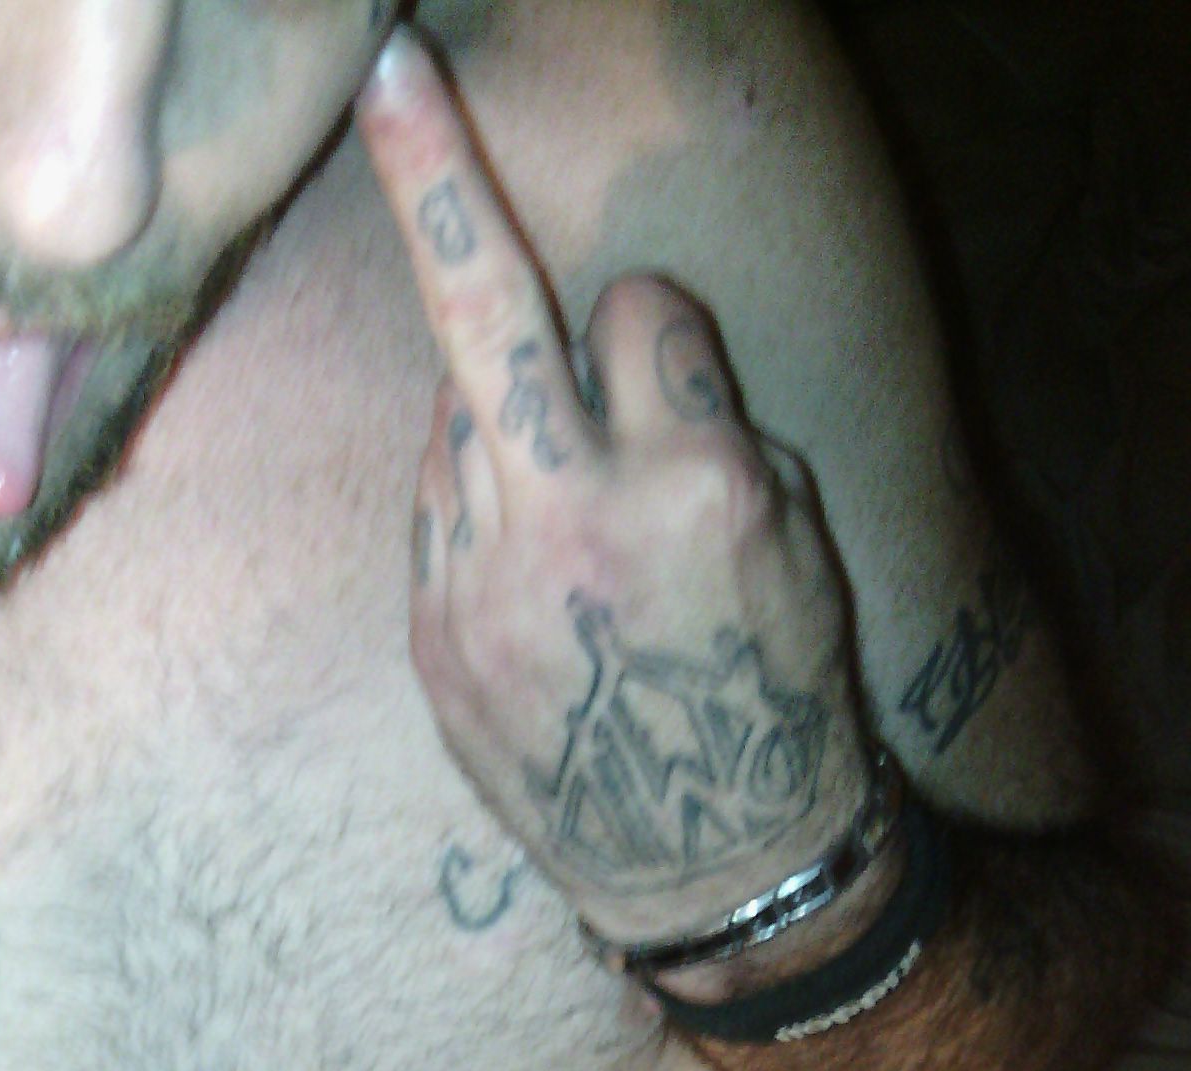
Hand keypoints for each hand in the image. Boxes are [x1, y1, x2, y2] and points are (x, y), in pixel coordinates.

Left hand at [356, 30, 872, 952]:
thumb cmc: (776, 695)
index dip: (663, 344)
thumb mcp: (798, 539)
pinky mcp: (430, 639)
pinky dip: (476, 511)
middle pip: (495, 308)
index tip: (673, 389)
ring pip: (461, 415)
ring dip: (505, 428)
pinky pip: (437, 508)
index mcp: (698, 487)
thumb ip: (702, 423)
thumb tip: (603, 348)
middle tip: (392, 70)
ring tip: (563, 530)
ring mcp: (484, 587)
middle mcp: (576, 525)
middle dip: (439, 176)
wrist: (713, 871)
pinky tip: (529, 586)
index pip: (645, 311)